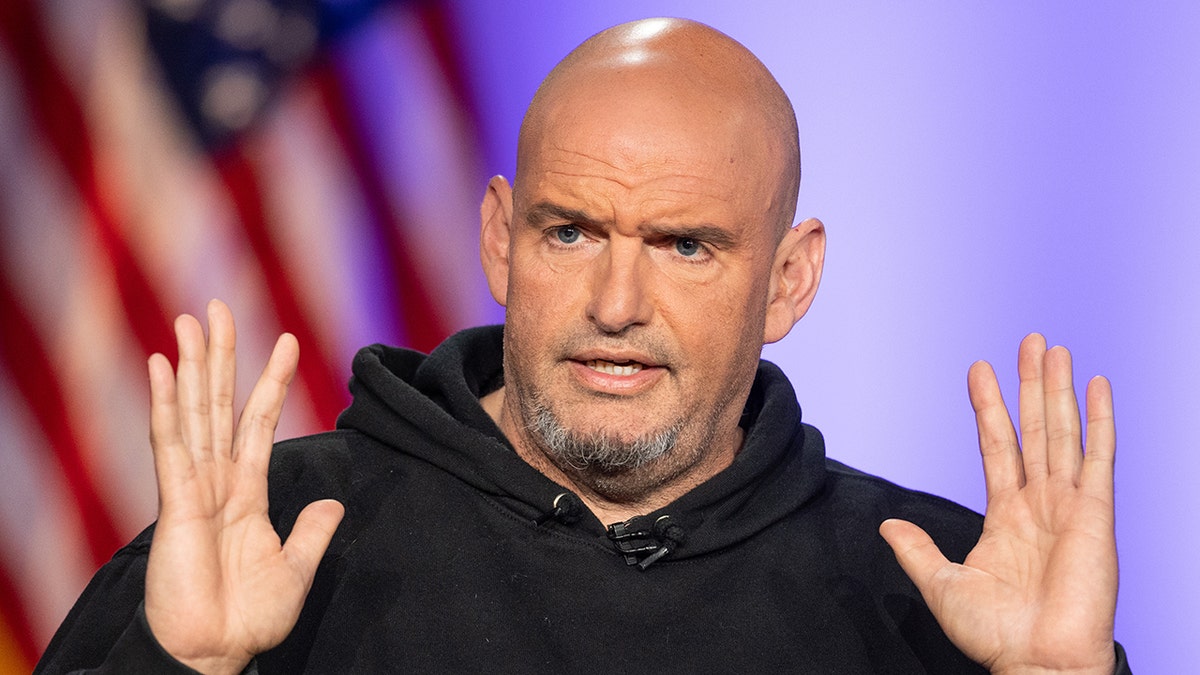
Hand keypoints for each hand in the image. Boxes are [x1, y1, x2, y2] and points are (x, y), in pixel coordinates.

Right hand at [144, 300, 343, 673]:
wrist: (216, 653)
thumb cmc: (247, 617)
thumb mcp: (295, 568)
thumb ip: (312, 532)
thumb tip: (332, 503)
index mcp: (246, 492)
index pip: (258, 422)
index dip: (270, 381)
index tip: (286, 340)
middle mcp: (217, 481)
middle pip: (220, 404)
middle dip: (221, 356)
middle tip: (217, 307)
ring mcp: (193, 488)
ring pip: (194, 412)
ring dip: (193, 365)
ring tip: (191, 320)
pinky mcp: (176, 504)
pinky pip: (171, 445)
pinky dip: (166, 405)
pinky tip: (163, 368)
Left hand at [880, 334, 1116, 673]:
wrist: (1035, 663)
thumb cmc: (996, 633)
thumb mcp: (942, 584)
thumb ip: (916, 550)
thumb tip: (887, 526)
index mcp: (1006, 516)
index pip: (996, 446)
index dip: (988, 408)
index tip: (979, 369)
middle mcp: (1039, 503)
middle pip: (1034, 429)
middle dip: (1029, 385)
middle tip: (1029, 340)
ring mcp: (1069, 505)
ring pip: (1063, 433)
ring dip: (1058, 390)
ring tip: (1053, 348)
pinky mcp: (1096, 514)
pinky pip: (1099, 458)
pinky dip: (1100, 420)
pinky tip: (1097, 386)